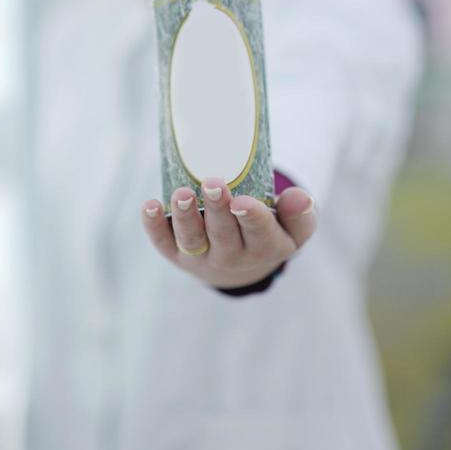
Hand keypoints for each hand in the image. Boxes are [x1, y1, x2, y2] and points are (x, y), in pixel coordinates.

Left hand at [141, 178, 316, 289]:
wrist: (241, 267)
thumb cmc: (270, 233)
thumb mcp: (294, 229)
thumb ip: (301, 214)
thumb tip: (300, 196)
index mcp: (265, 247)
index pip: (260, 232)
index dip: (252, 217)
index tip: (243, 201)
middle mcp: (233, 256)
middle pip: (223, 234)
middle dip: (216, 209)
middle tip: (212, 183)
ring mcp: (202, 257)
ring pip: (191, 240)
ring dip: (184, 217)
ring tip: (181, 194)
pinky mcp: (177, 255)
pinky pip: (163, 243)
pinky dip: (153, 226)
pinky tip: (149, 205)